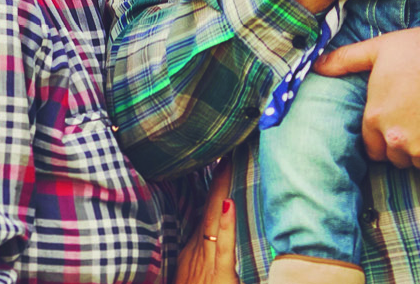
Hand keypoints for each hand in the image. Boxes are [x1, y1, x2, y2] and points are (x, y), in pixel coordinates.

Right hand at [170, 161, 239, 283]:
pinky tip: (228, 204)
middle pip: (208, 208)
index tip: (219, 162)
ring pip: (213, 220)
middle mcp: (199, 250)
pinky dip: (226, 226)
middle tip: (225, 149)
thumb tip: (214, 231)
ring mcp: (208, 261)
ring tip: (225, 164)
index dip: (212, 188)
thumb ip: (204, 254)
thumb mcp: (191, 273)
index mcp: (195, 249)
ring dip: (219, 192)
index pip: (205, 212)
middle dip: (216, 180)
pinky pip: (224, 248)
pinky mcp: (220, 275)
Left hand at [314, 20, 419, 170]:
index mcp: (375, 117)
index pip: (372, 147)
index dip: (383, 136)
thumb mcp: (379, 49)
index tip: (397, 122)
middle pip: (395, 157)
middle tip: (419, 119)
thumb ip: (345, 60)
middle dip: (403, 144)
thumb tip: (316, 64)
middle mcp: (396, 138)